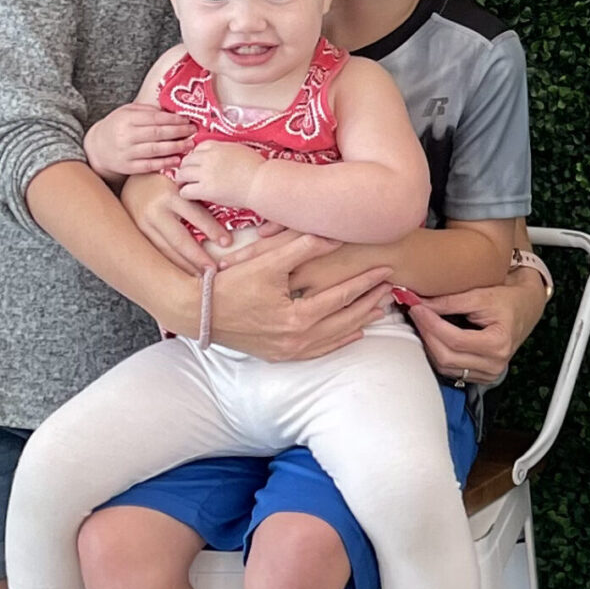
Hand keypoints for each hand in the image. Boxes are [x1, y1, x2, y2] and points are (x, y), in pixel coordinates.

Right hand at [85, 102, 194, 180]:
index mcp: (126, 119)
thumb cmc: (118, 126)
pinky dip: (164, 163)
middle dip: (178, 132)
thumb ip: (147, 109)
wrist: (96, 148)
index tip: (187, 120)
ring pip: (155, 150)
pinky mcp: (127, 167)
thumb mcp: (127, 111)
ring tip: (189, 144)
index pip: (154, 118)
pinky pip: (149, 165)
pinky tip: (177, 160)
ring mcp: (126, 153)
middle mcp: (125, 136)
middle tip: (193, 131)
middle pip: (157, 134)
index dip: (173, 119)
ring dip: (175, 148)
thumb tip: (171, 110)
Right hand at [122, 172, 234, 275]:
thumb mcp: (182, 186)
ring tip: (201, 277)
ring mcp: (143, 226)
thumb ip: (197, 200)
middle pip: (180, 239)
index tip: (227, 243)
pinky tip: (182, 272)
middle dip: (197, 257)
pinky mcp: (136, 236)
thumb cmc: (166, 184)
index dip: (212, 230)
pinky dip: (170, 264)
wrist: (132, 185)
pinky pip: (155, 253)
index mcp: (172, 196)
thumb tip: (225, 216)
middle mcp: (156, 211)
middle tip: (213, 271)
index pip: (196, 215)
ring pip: (166, 251)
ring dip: (184, 266)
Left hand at [173, 140, 264, 210]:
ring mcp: (206, 173)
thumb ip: (226, 151)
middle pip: (186, 160)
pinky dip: (186, 193)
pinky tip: (193, 196)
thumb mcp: (240, 151)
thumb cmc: (257, 169)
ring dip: (183, 181)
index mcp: (218, 147)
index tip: (198, 165)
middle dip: (186, 169)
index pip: (198, 148)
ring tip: (187, 187)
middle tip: (188, 178)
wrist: (262, 182)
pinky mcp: (205, 189)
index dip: (196, 158)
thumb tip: (220, 157)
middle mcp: (209, 158)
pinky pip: (185, 190)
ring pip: (181, 174)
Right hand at [208, 232, 391, 361]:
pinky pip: (318, 351)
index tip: (387, 268)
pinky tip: (353, 333)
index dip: (366, 281)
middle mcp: (295, 340)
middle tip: (392, 287)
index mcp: (296, 318)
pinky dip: (338, 341)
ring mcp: (287, 350)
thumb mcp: (268, 261)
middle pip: (344, 320)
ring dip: (359, 322)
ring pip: (334, 337)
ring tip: (381, 308)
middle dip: (370, 302)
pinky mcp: (278, 355)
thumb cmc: (230, 284)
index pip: (342, 297)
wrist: (197, 313)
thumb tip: (336, 233)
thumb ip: (304, 247)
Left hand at [406, 270, 546, 385]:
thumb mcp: (482, 295)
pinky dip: (439, 354)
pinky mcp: (482, 376)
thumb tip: (420, 303)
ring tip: (423, 323)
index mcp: (498, 343)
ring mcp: (489, 373)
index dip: (431, 324)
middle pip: (447, 357)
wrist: (526, 308)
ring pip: (445, 366)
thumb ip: (450, 301)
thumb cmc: (507, 299)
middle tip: (416, 313)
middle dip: (426, 334)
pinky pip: (451, 370)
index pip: (454, 339)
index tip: (417, 308)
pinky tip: (434, 337)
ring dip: (430, 345)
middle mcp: (495, 364)